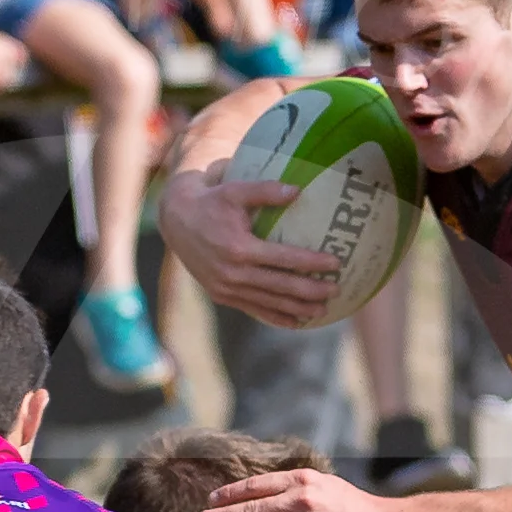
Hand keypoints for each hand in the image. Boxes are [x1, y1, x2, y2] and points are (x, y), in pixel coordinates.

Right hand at [159, 162, 340, 326]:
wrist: (176, 221)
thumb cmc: (211, 201)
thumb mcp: (236, 189)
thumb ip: (266, 191)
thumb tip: (297, 191)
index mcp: (239, 248)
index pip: (284, 258)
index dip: (311, 262)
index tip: (336, 263)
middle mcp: (233, 273)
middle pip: (280, 286)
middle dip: (310, 290)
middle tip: (336, 290)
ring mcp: (226, 288)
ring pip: (268, 302)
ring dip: (297, 308)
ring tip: (322, 310)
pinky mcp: (221, 295)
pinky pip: (253, 309)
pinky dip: (274, 316)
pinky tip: (295, 321)